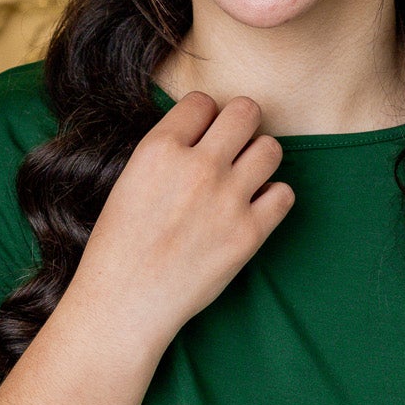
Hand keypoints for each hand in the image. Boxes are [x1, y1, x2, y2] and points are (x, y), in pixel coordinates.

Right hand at [74, 92, 294, 347]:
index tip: (200, 138)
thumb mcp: (129, 180)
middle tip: (231, 149)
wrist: (126, 302)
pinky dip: (273, 198)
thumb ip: (167, 152)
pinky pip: (284, 194)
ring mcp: (228, 199)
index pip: (202, 102)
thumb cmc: (120, 246)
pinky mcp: (250, 233)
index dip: (203, 117)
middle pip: (245, 112)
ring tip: (244, 178)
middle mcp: (197, 167)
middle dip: (240, 125)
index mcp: (159, 149)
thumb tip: (204, 134)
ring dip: (260, 158)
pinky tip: (252, 209)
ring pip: (271, 148)